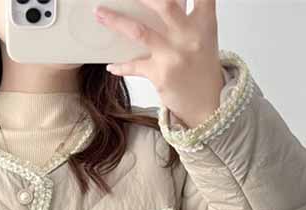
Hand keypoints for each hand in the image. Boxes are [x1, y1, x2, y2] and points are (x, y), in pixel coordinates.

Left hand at [94, 0, 224, 128]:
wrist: (206, 104)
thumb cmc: (200, 67)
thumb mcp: (202, 36)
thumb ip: (186, 16)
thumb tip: (156, 4)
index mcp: (204, 21)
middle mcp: (190, 35)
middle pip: (165, 5)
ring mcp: (174, 55)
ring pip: (140, 32)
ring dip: (115, 21)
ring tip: (98, 13)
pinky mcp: (160, 75)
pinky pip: (133, 66)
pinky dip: (120, 66)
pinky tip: (111, 66)